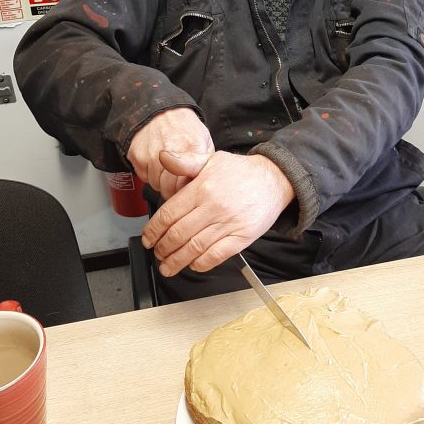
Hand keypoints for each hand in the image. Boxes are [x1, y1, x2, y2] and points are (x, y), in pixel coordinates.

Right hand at [126, 108, 214, 201]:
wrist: (160, 109)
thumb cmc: (183, 126)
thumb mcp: (204, 139)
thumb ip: (205, 162)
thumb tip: (207, 181)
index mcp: (191, 149)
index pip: (186, 187)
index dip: (187, 190)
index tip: (187, 187)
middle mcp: (169, 154)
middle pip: (168, 190)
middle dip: (173, 189)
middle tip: (176, 179)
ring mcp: (151, 156)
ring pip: (155, 185)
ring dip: (161, 181)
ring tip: (166, 168)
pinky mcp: (137, 156)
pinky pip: (143, 176)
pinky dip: (149, 173)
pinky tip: (155, 162)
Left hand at [141, 151, 295, 276]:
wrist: (275, 179)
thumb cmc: (241, 171)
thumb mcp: (211, 159)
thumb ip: (184, 161)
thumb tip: (162, 157)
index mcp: (202, 188)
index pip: (169, 214)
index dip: (154, 230)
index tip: (148, 239)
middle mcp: (213, 207)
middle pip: (178, 234)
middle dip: (163, 248)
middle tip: (157, 253)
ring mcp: (228, 223)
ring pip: (194, 248)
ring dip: (177, 260)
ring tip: (167, 266)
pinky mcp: (242, 237)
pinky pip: (217, 255)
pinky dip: (201, 263)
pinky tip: (193, 264)